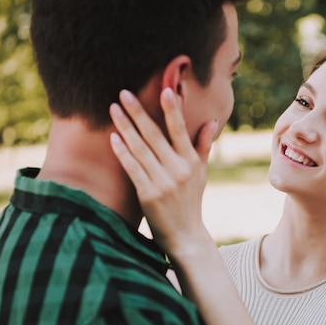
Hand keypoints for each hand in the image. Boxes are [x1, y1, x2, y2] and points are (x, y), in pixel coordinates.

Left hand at [110, 88, 217, 254]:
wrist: (185, 235)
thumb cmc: (191, 200)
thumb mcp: (201, 173)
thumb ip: (203, 145)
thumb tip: (212, 121)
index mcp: (191, 161)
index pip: (180, 129)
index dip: (172, 109)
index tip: (164, 89)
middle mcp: (178, 169)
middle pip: (155, 135)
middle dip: (138, 112)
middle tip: (124, 93)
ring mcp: (163, 182)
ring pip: (140, 149)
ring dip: (125, 127)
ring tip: (113, 109)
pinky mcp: (148, 194)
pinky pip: (133, 168)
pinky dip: (123, 152)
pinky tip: (113, 138)